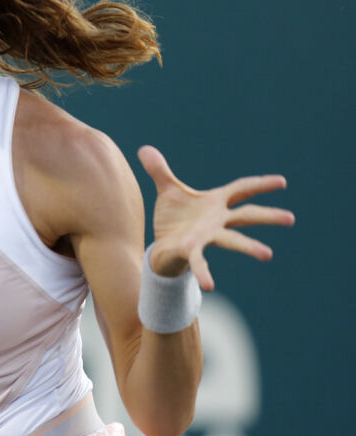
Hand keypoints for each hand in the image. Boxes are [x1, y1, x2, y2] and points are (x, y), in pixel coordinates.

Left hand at [137, 145, 293, 290]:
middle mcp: (216, 221)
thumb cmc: (173, 218)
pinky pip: (200, 263)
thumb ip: (159, 171)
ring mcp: (207, 237)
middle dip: (268, 216)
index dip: (260, 184)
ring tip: (268, 254)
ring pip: (232, 241)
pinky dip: (204, 273)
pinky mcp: (191, 251)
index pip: (241, 189)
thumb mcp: (167, 191)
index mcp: (215, 203)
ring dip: (249, 246)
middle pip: (246, 216)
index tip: (282, 182)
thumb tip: (144, 149)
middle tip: (290, 218)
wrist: (162, 245)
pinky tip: (210, 286)